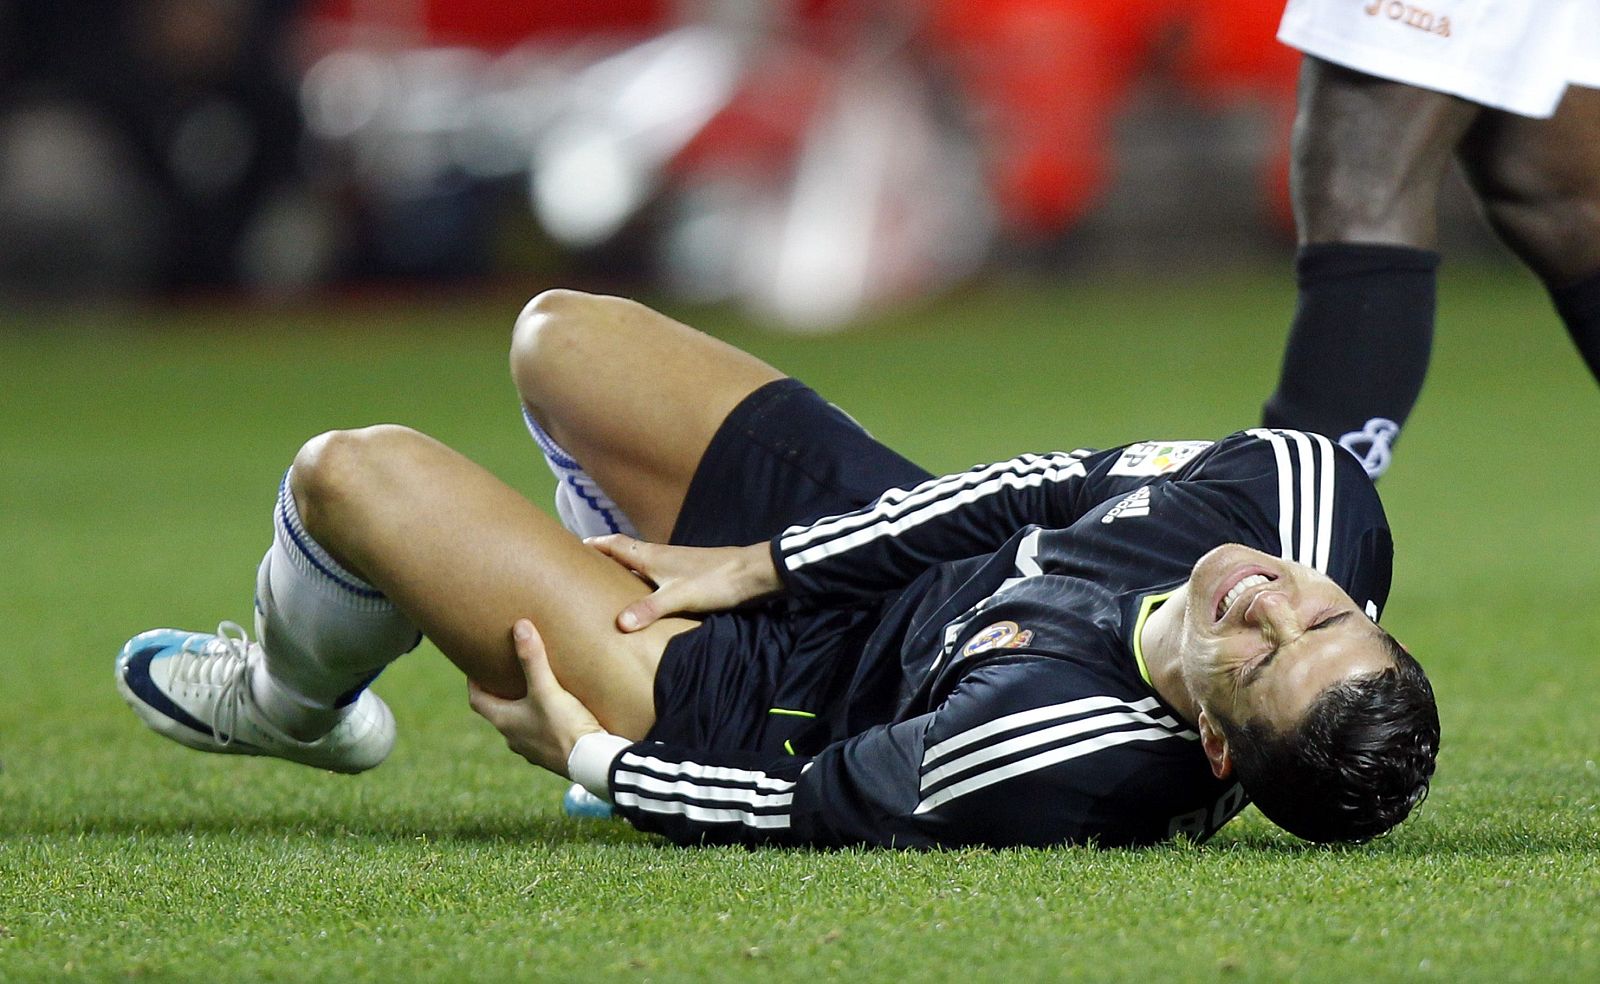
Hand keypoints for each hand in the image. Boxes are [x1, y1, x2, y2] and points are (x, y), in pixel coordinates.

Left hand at [467, 619, 602, 776]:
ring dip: (522, 708)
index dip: (474, 682)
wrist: (592, 763)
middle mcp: (513, 737)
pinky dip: (542, 721)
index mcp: (504, 721)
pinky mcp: (552, 754)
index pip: (477, 700)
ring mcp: (532, 749)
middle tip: (507, 672)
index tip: (475, 667)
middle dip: (501, 692)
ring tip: (534, 689)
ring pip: (520, 724)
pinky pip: (540, 734)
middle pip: (498, 711)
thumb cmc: (564, 727)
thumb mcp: (547, 689)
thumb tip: (519, 626)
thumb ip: (533, 659)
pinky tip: (559, 712)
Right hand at [585, 536, 782, 631]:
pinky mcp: (687, 574)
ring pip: (640, 564)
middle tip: (583, 569)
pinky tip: (644, 597)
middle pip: (624, 552)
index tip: (571, 547)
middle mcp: (659, 556)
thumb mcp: (680, 597)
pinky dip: (642, 582)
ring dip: (623, 571)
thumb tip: (618, 623)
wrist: (752, 573)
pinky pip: (655, 575)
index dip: (593, 545)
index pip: (614, 544)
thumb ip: (649, 609)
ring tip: (606, 585)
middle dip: (603, 558)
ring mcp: (674, 564)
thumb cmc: (715, 580)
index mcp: (651, 556)